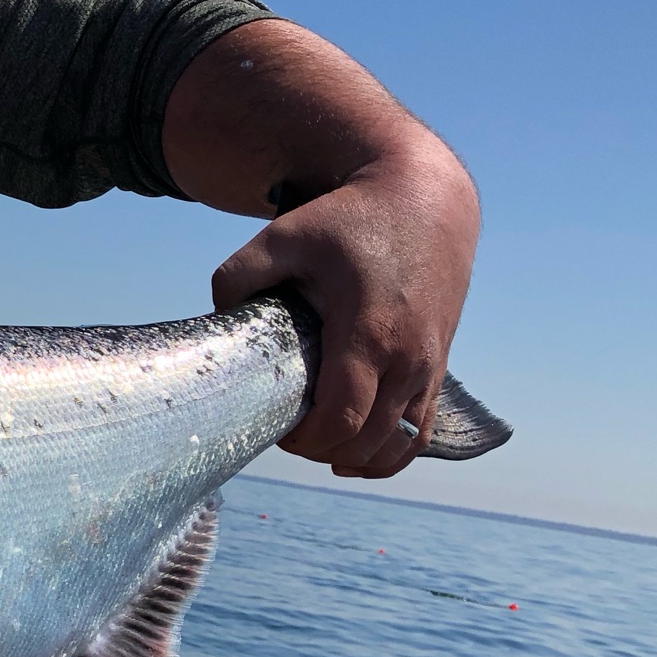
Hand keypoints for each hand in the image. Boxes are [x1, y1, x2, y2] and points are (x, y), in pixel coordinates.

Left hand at [210, 147, 479, 477]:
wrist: (425, 199)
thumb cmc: (349, 219)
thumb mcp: (282, 236)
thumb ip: (237, 277)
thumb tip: (215, 320)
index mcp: (370, 333)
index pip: (342, 419)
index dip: (305, 440)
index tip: (277, 428)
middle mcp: (409, 358)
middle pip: (366, 441)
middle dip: (321, 449)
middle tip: (289, 432)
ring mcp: (431, 366)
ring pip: (400, 447)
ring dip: (357, 457)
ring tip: (320, 443)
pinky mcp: (441, 366)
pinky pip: (423, 434)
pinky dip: (391, 454)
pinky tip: (357, 453)